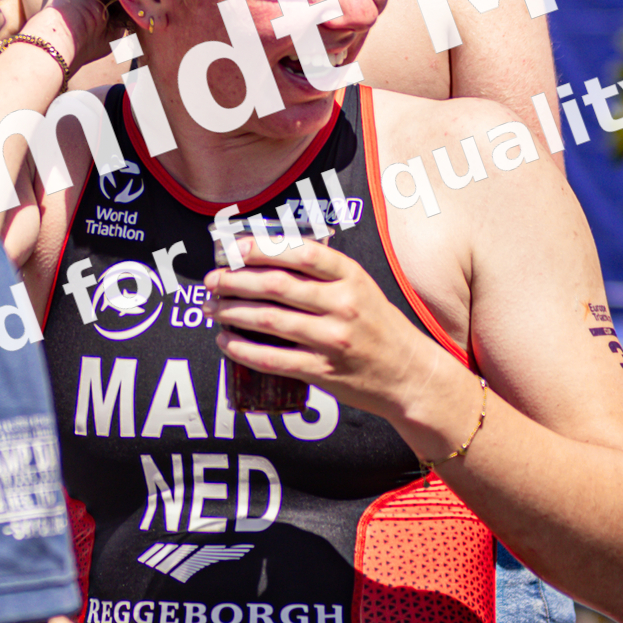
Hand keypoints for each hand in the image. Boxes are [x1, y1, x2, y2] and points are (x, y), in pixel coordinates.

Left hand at [205, 237, 472, 449]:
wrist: (410, 375)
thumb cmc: (378, 326)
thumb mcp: (361, 288)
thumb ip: (322, 273)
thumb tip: (265, 257)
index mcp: (351, 277)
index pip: (299, 252)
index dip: (260, 247)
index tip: (233, 248)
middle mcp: (343, 305)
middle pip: (275, 285)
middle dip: (235, 280)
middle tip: (212, 280)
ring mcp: (332, 340)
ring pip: (268, 321)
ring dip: (232, 312)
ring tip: (212, 308)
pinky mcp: (323, 371)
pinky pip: (272, 359)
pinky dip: (242, 349)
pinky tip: (226, 341)